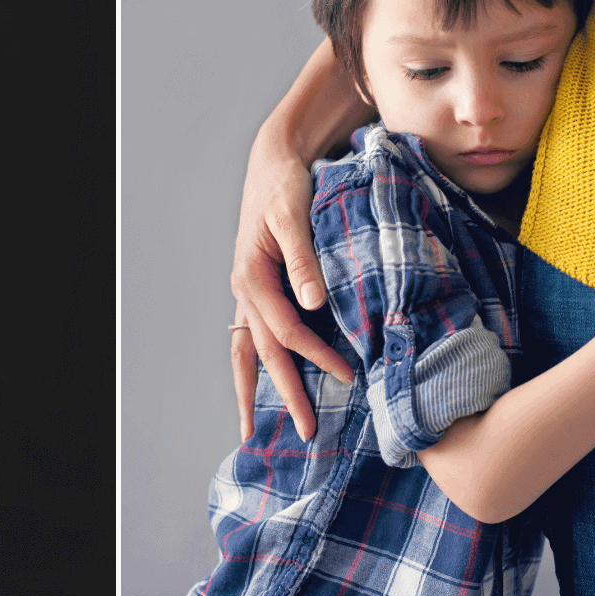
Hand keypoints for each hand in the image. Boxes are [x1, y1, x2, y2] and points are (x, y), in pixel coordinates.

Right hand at [230, 138, 354, 442]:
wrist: (273, 162)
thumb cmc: (286, 184)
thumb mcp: (293, 214)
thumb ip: (303, 258)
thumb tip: (312, 302)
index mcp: (251, 276)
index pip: (285, 330)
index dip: (316, 356)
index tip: (349, 376)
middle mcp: (245, 291)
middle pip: (264, 353)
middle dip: (284, 394)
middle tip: (306, 433)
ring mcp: (249, 294)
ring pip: (248, 352)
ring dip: (255, 390)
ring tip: (254, 429)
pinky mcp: (259, 291)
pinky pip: (254, 337)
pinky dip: (258, 365)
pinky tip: (264, 387)